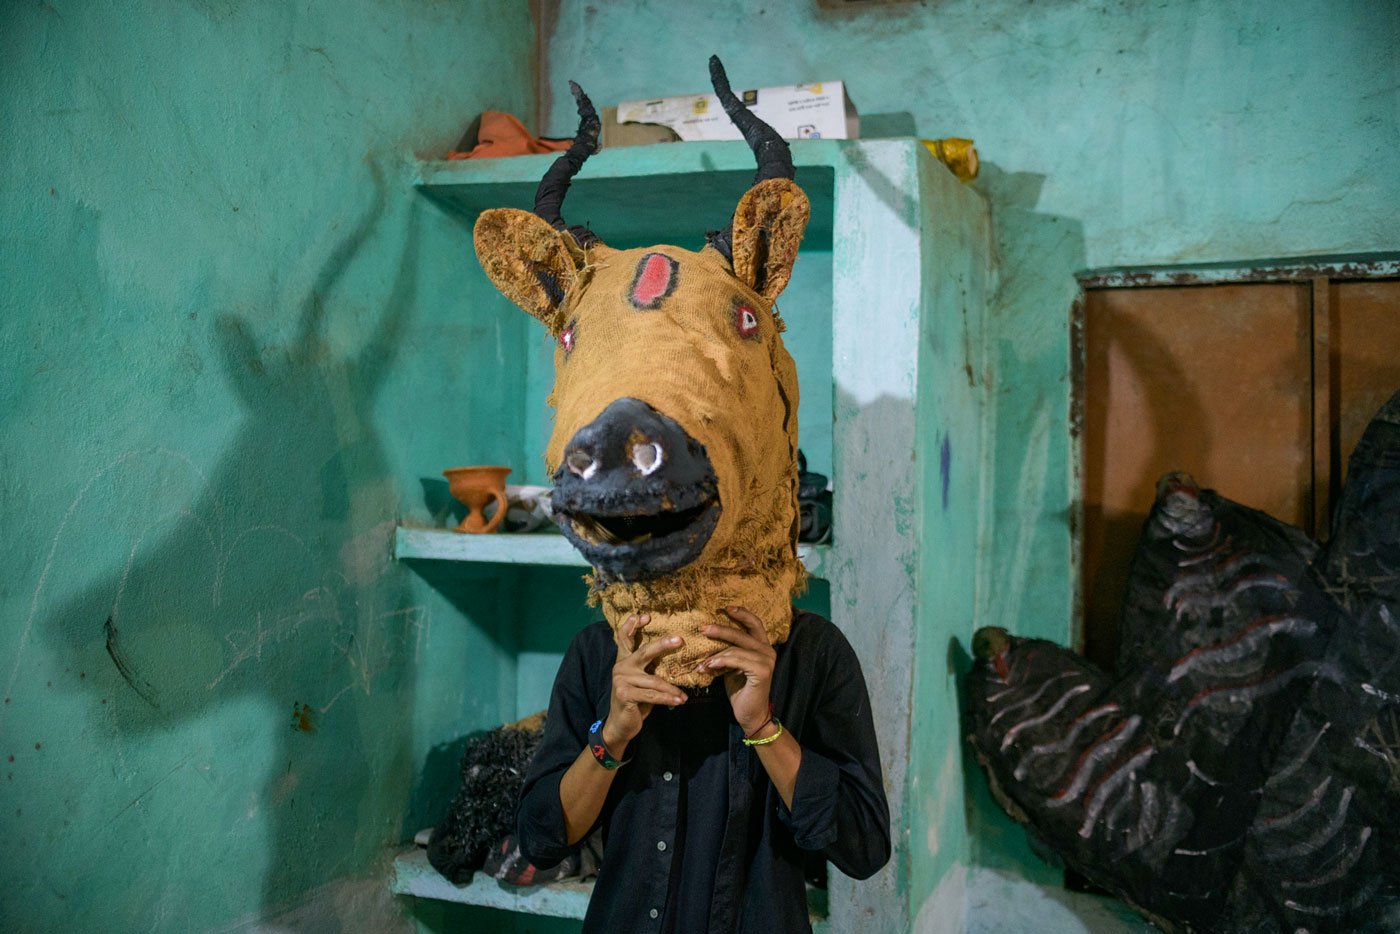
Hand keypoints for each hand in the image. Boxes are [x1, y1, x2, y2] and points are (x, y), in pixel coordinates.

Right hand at [603, 614, 685, 751]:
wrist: (621, 724)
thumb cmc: (636, 700)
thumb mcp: (641, 680)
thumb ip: (648, 667)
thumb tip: (673, 653)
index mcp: (624, 660)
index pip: (624, 638)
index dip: (632, 625)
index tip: (645, 616)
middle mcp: (620, 666)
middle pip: (643, 651)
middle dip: (662, 644)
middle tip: (679, 639)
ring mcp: (621, 680)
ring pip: (653, 680)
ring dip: (671, 688)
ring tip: (684, 695)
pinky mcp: (625, 694)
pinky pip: (651, 695)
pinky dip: (667, 698)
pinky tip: (679, 701)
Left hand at [699, 606, 776, 735]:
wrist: (750, 714)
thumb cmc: (740, 690)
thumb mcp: (732, 666)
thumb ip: (727, 652)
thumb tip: (706, 638)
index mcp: (762, 647)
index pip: (755, 623)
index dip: (741, 614)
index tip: (726, 607)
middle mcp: (767, 650)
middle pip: (743, 633)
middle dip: (721, 629)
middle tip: (703, 628)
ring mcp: (767, 660)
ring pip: (736, 648)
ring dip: (715, 653)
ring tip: (701, 661)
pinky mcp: (762, 671)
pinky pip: (736, 660)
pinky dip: (720, 662)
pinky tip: (708, 666)